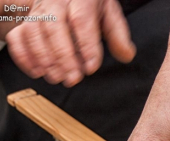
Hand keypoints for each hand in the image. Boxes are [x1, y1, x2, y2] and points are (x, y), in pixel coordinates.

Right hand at [6, 0, 135, 86]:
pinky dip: (23, 56)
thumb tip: (127, 56)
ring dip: (43, 58)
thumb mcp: (108, 13)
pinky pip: (17, 37)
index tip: (91, 68)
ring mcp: (37, 10)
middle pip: (54, 27)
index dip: (86, 46)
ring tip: (57, 78)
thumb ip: (118, 35)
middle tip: (73, 79)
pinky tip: (37, 72)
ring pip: (33, 32)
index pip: (82, 21)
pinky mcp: (25, 20)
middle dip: (63, 56)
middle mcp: (55, 2)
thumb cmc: (89, 4)